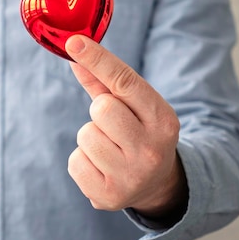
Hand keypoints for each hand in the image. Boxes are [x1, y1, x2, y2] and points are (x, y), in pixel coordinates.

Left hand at [65, 35, 187, 222]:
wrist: (156, 185)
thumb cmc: (139, 134)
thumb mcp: (135, 107)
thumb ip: (105, 81)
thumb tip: (75, 51)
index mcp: (164, 120)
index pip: (126, 82)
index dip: (98, 59)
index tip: (74, 42)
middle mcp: (151, 150)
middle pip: (101, 108)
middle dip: (100, 113)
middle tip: (114, 126)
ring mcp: (131, 177)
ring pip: (85, 135)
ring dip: (91, 138)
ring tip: (109, 149)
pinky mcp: (108, 197)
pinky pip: (74, 162)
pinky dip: (82, 161)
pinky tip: (101, 167)